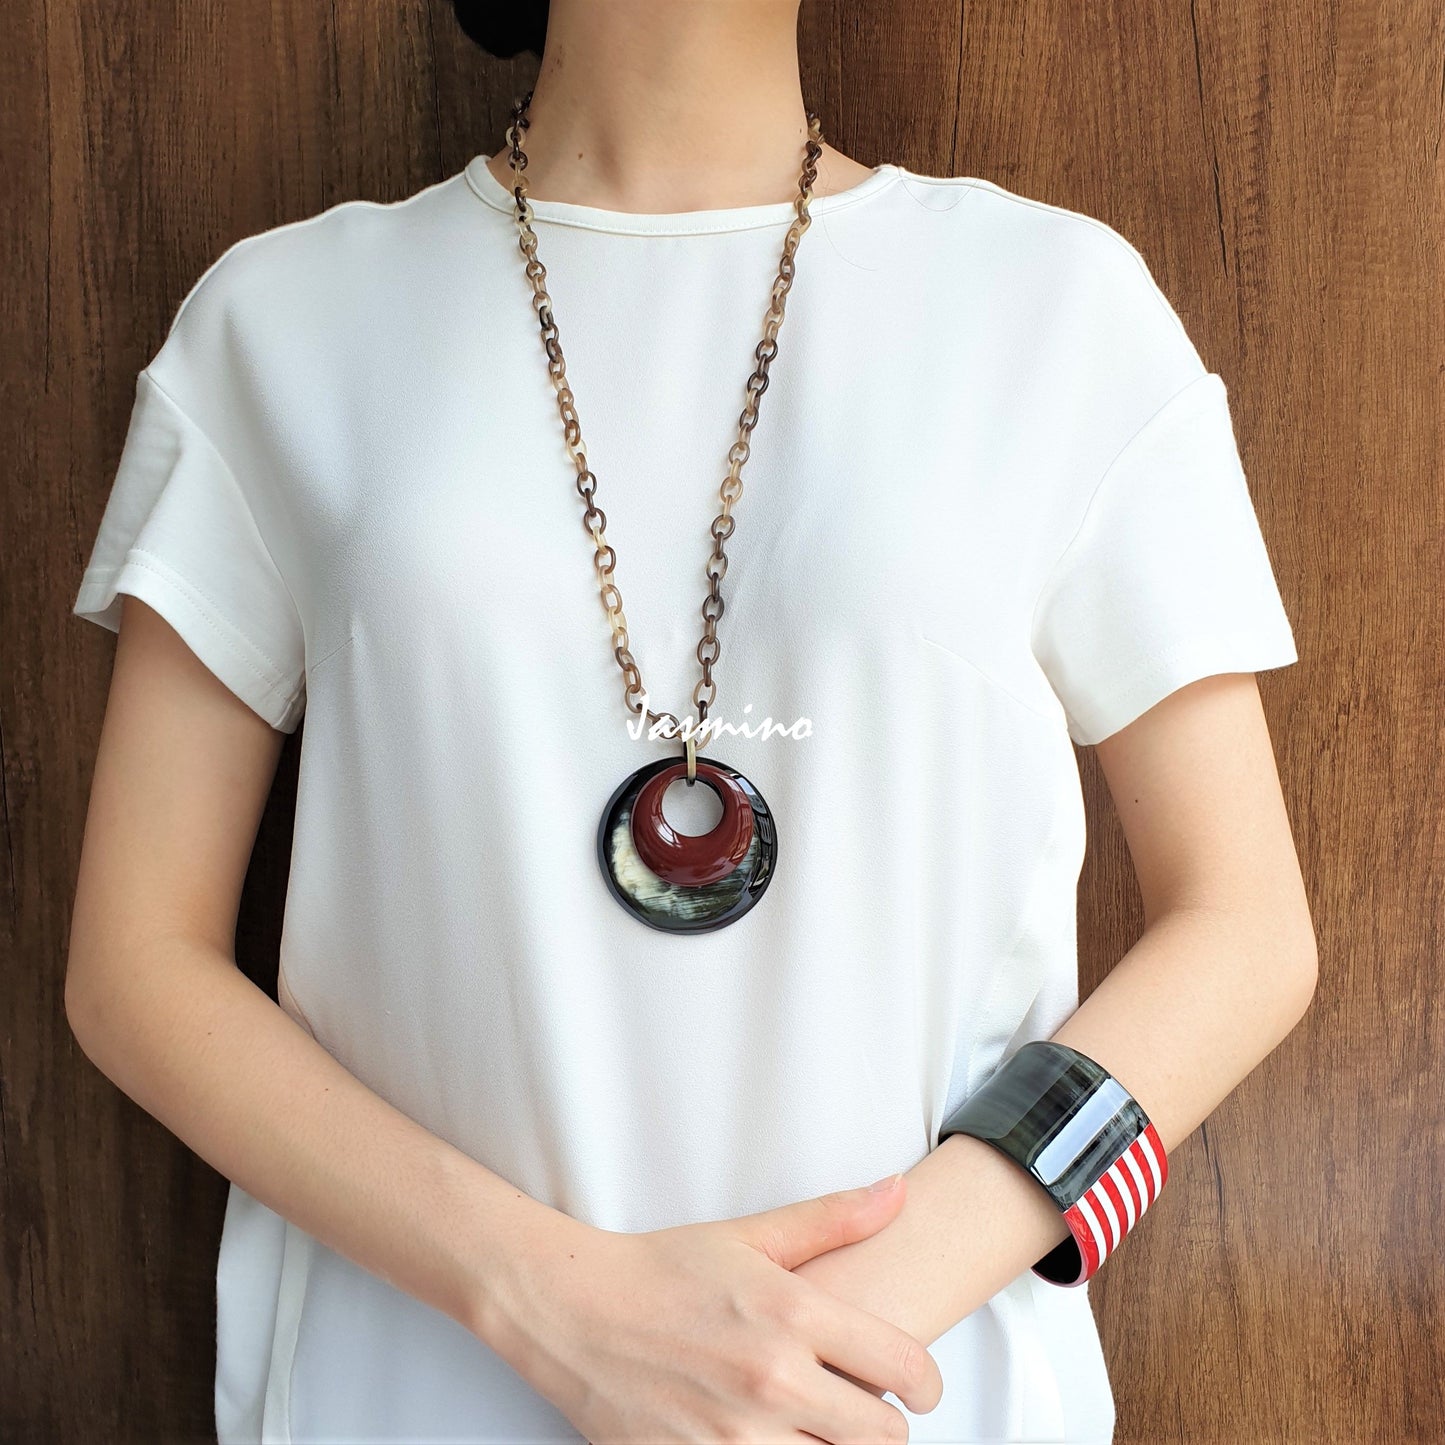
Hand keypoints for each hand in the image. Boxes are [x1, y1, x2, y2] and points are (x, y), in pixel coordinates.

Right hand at [481, 1173, 943, 1443]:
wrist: (572, 1311)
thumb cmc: (662, 1269)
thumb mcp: (749, 1235)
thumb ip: (832, 1219)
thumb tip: (897, 1192)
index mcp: (793, 1313)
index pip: (905, 1367)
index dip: (926, 1384)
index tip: (917, 1387)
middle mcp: (774, 1378)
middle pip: (884, 1437)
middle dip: (885, 1425)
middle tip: (864, 1409)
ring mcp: (736, 1436)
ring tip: (818, 1427)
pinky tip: (775, 1442)